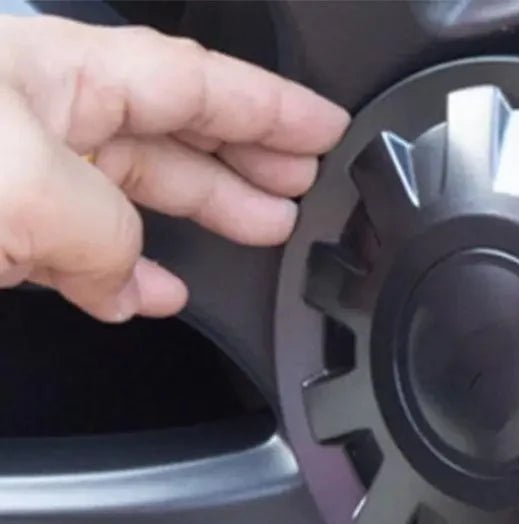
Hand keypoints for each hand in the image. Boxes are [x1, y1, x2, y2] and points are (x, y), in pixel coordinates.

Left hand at [0, 15, 347, 320]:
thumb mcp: (30, 187)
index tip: (326, 130)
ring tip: (262, 231)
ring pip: (131, 193)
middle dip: (249, 158)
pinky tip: (152, 295)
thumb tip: (128, 279)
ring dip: (204, 215)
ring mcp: (15, 177)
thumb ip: (110, 234)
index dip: (271, 108)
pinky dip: (124, 276)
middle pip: (173, 132)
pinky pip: (79, 252)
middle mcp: (37, 117)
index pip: (194, 82)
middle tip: (303, 184)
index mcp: (58, 73)